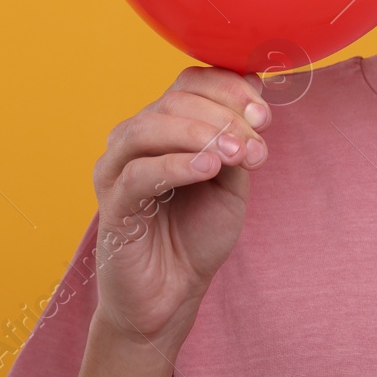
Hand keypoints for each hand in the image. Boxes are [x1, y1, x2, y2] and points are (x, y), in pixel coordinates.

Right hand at [87, 65, 271, 349]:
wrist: (171, 295)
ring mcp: (117, 168)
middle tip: (257, 145)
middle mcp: (135, 138)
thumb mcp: (231, 181)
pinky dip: (177, 164)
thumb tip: (258, 86)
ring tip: (236, 154)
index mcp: (164, 125)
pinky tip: (209, 168)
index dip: (230, 89)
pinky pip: (139, 172)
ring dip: (201, 134)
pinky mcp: (112, 203)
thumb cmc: (197, 234)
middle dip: (224, 117)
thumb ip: (238, 139)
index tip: (264, 114)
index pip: (192, 81)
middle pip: (175, 100)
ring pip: (150, 127)